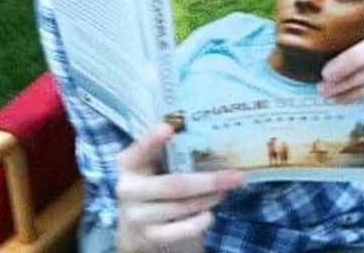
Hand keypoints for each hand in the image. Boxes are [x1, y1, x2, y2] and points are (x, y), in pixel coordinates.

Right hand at [115, 123, 242, 252]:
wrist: (138, 228)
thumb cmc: (154, 186)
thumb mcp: (154, 168)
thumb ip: (170, 154)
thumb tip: (212, 142)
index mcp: (129, 163)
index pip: (140, 149)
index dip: (152, 139)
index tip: (168, 127)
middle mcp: (129, 189)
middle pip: (173, 184)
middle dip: (209, 181)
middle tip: (235, 176)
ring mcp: (138, 216)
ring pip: (182, 206)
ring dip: (209, 198)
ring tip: (226, 190)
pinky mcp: (150, 236)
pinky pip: (184, 229)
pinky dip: (202, 220)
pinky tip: (210, 214)